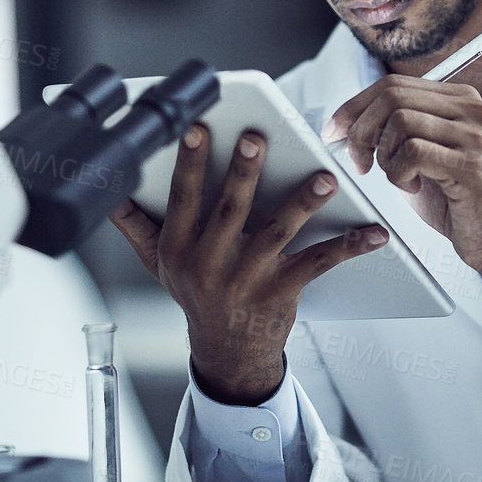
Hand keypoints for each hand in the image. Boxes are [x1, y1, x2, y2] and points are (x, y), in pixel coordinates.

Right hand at [108, 122, 387, 404]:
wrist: (227, 354)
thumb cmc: (196, 294)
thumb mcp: (159, 264)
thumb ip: (135, 226)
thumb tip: (107, 192)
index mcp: (179, 248)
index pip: (183, 198)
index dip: (189, 162)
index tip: (198, 128)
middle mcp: (209, 264)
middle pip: (229, 210)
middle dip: (243, 173)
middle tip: (257, 138)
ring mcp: (246, 280)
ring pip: (277, 233)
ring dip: (303, 203)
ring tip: (325, 177)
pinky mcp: (280, 294)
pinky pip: (317, 263)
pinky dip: (349, 246)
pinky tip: (374, 232)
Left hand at [324, 75, 481, 298]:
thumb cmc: (461, 202)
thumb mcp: (426, 157)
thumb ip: (399, 133)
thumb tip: (349, 123)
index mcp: (461, 101)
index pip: (393, 84)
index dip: (355, 106)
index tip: (335, 132)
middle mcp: (472, 109)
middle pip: (392, 95)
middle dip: (361, 129)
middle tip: (358, 162)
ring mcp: (474, 135)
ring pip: (400, 121)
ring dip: (384, 155)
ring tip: (397, 178)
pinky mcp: (471, 165)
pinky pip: (412, 152)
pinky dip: (399, 174)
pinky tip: (414, 187)